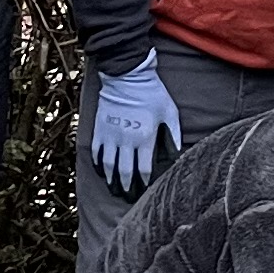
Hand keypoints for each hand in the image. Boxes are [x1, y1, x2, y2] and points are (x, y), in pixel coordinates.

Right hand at [90, 54, 179, 193]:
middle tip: (129, 197)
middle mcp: (126, 140)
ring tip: (115, 189)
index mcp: (145, 137)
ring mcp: (110, 135)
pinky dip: (98, 164)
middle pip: (125, 172)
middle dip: (127, 187)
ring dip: (111, 180)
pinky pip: (96, 151)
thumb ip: (174, 135)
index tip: (145, 190)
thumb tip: (177, 154)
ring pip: (108, 165)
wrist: (127, 75)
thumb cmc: (152, 93)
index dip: (145, 182)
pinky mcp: (100, 128)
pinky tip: (101, 170)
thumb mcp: (169, 112)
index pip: (144, 169)